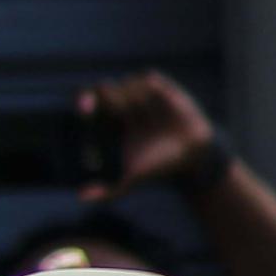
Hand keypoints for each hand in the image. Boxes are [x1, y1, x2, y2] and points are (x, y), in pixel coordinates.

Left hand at [83, 71, 217, 198]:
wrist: (194, 155)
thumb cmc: (159, 166)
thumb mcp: (133, 180)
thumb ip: (109, 192)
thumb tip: (81, 198)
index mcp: (108, 123)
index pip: (87, 104)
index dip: (83, 102)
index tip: (84, 110)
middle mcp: (121, 106)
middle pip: (103, 88)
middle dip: (108, 97)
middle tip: (119, 112)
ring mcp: (139, 95)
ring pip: (126, 84)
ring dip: (133, 98)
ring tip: (146, 117)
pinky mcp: (159, 87)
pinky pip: (147, 78)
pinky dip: (149, 89)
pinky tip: (159, 104)